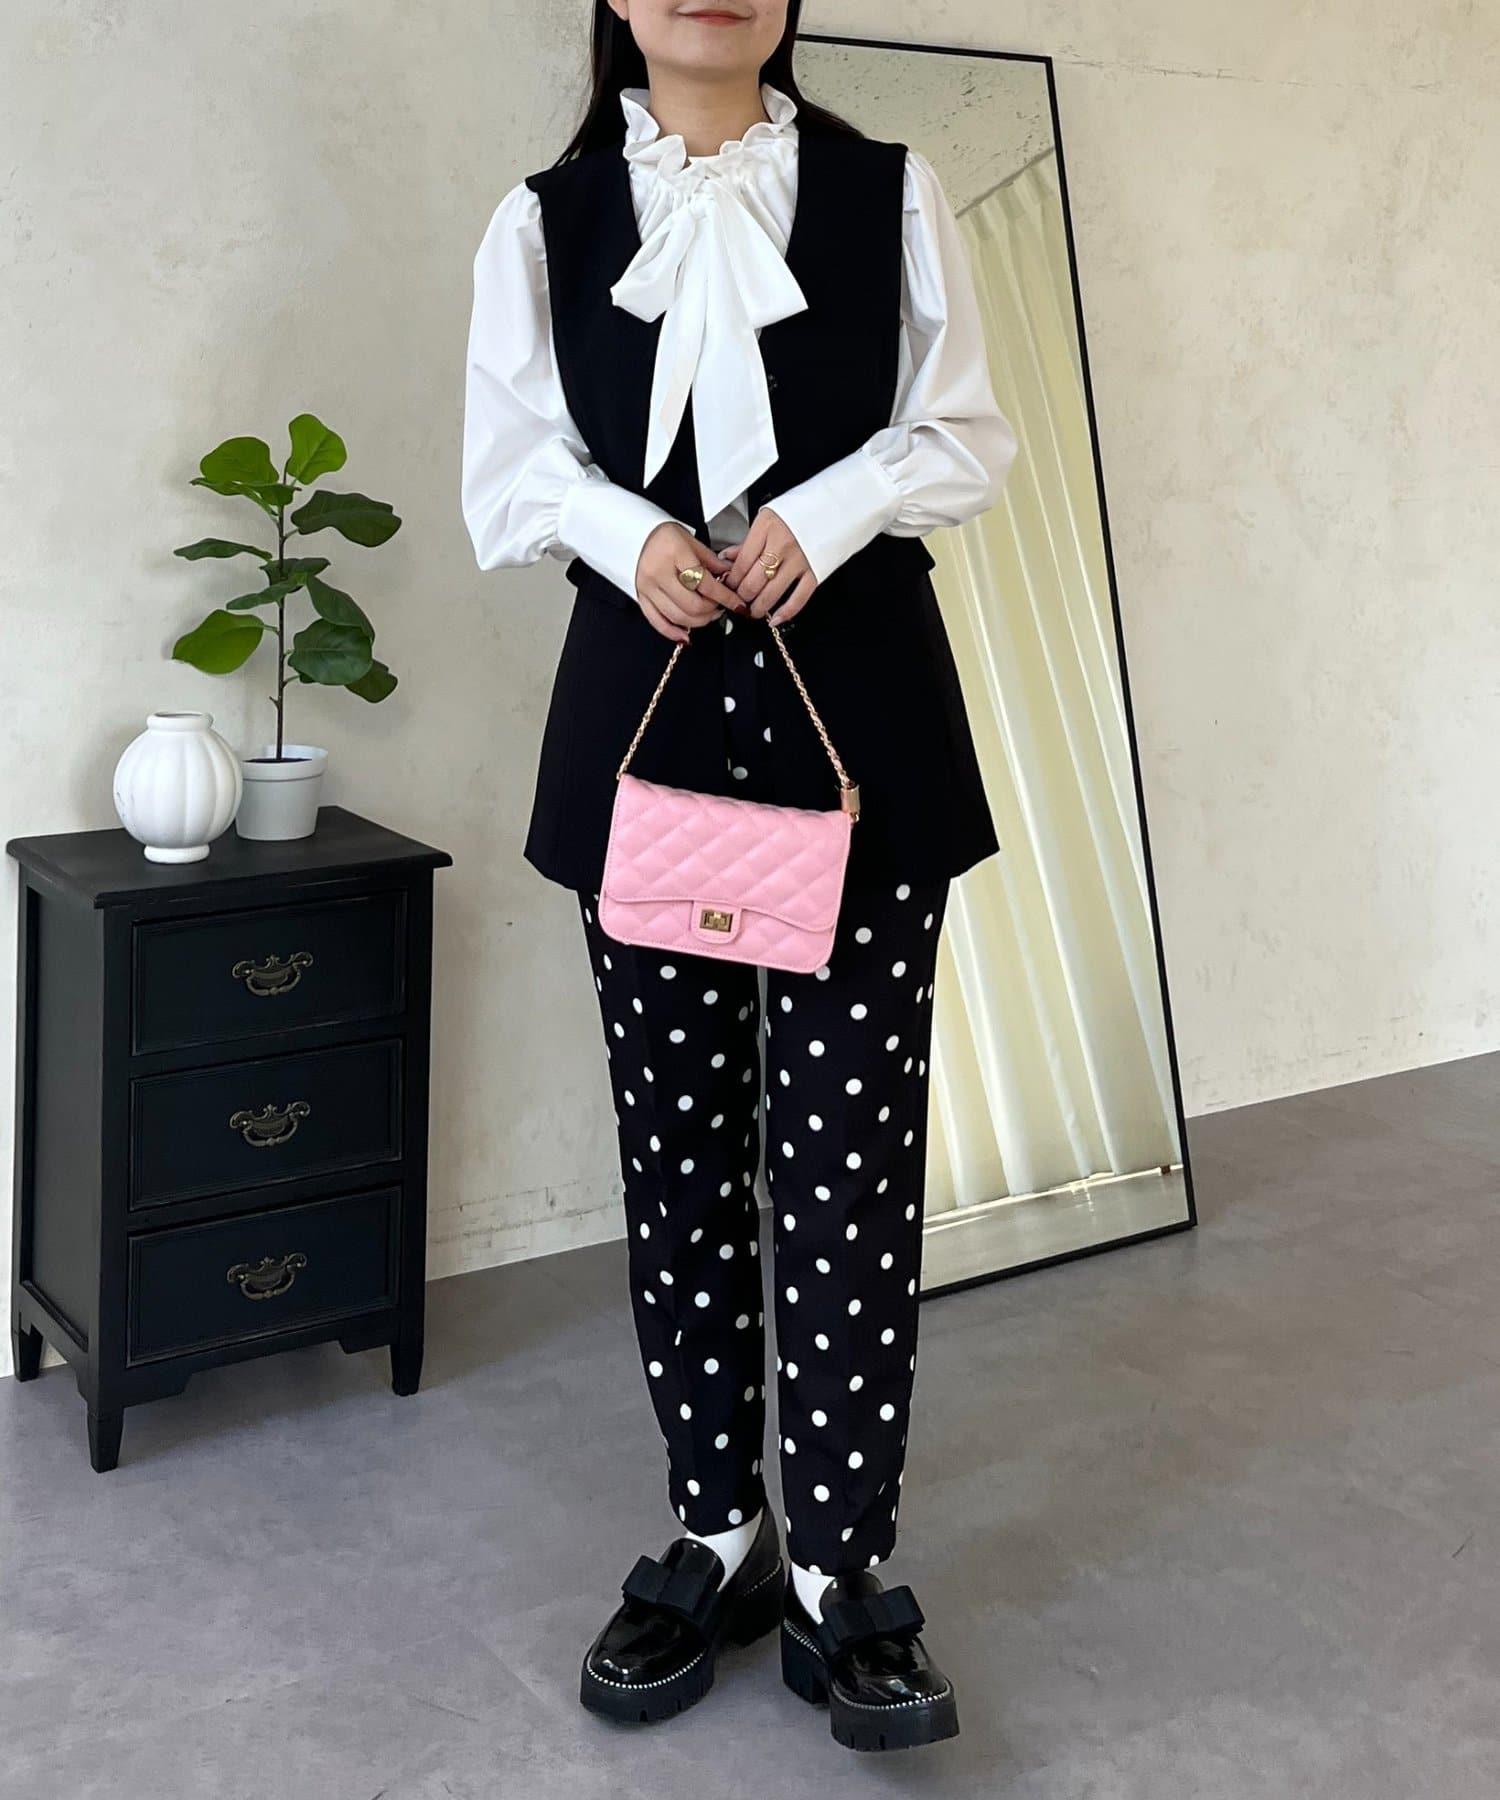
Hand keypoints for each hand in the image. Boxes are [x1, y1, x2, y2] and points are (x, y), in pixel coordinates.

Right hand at [634, 523, 739, 643]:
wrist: (633, 533)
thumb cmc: (662, 535)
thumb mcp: (691, 541)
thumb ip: (711, 562)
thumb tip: (730, 578)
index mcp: (675, 553)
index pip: (706, 584)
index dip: (726, 598)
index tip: (738, 604)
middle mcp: (659, 572)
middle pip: (692, 605)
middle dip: (712, 611)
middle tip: (720, 607)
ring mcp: (647, 587)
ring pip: (678, 617)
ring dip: (698, 622)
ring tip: (708, 614)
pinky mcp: (641, 597)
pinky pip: (657, 622)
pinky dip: (673, 632)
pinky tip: (686, 635)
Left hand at [723, 508, 817, 623]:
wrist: (836, 507)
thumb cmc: (802, 511)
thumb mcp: (768, 518)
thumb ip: (748, 542)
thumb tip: (727, 558)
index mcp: (766, 528)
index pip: (741, 563)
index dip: (732, 581)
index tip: (729, 587)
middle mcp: (781, 544)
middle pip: (753, 582)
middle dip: (742, 597)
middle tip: (739, 601)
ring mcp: (799, 559)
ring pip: (771, 593)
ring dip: (758, 608)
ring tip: (753, 611)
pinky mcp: (815, 571)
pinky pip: (798, 598)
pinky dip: (786, 612)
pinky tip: (776, 618)